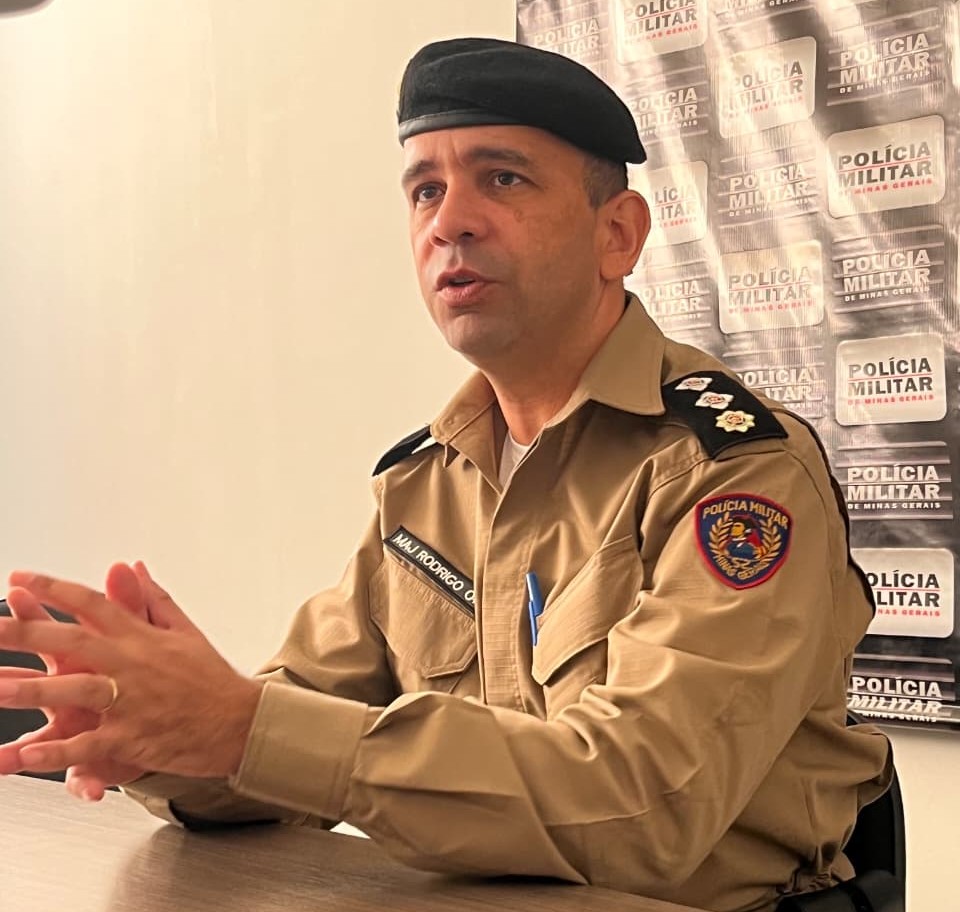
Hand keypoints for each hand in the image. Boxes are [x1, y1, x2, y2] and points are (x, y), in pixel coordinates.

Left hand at [0, 567, 261, 785]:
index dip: (54, 589)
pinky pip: (87, 746)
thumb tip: (131, 567)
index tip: (18, 577)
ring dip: (31, 691)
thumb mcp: (185, 631)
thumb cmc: (212, 677)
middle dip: (24, 632)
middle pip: (71, 641)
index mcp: (142, 636)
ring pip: (74, 691)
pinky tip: (25, 754)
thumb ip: (152, 599)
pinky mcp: (132, 738)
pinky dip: (55, 753)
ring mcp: (131, 701)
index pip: (92, 603)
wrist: (240, 721)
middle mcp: (132, 664)